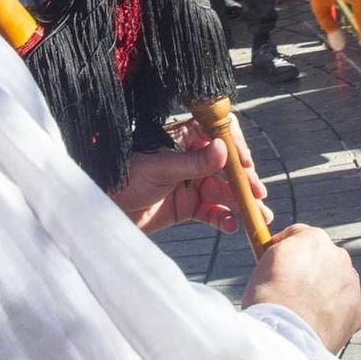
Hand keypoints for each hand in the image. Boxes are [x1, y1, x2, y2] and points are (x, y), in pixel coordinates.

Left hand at [111, 123, 269, 235]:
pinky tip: (233, 226)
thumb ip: (193, 162)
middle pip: (226, 166)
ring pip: (223, 191)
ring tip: (259, 217)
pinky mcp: (187, 206)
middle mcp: (190, 158)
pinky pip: (211, 211)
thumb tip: (223, 149)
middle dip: (243, 181)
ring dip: (241, 203)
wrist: (101, 209)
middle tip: (257, 195)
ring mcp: (190, 183)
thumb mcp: (159, 168)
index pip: (217, 133)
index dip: (235, 146)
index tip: (244, 163)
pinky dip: (224, 218)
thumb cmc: (123, 177)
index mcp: (183, 138)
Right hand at [243, 224, 360, 352]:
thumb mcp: (266, 260)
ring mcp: (351, 285)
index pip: (300, 240)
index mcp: (315, 239)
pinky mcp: (357, 313)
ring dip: (330, 293)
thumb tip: (293, 263)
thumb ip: (285, 253)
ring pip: (341, 284)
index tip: (272, 265)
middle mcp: (339, 256)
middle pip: (324, 261)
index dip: (284, 252)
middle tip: (286, 292)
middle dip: (309, 273)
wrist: (281, 330)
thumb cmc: (267, 294)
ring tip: (305, 312)